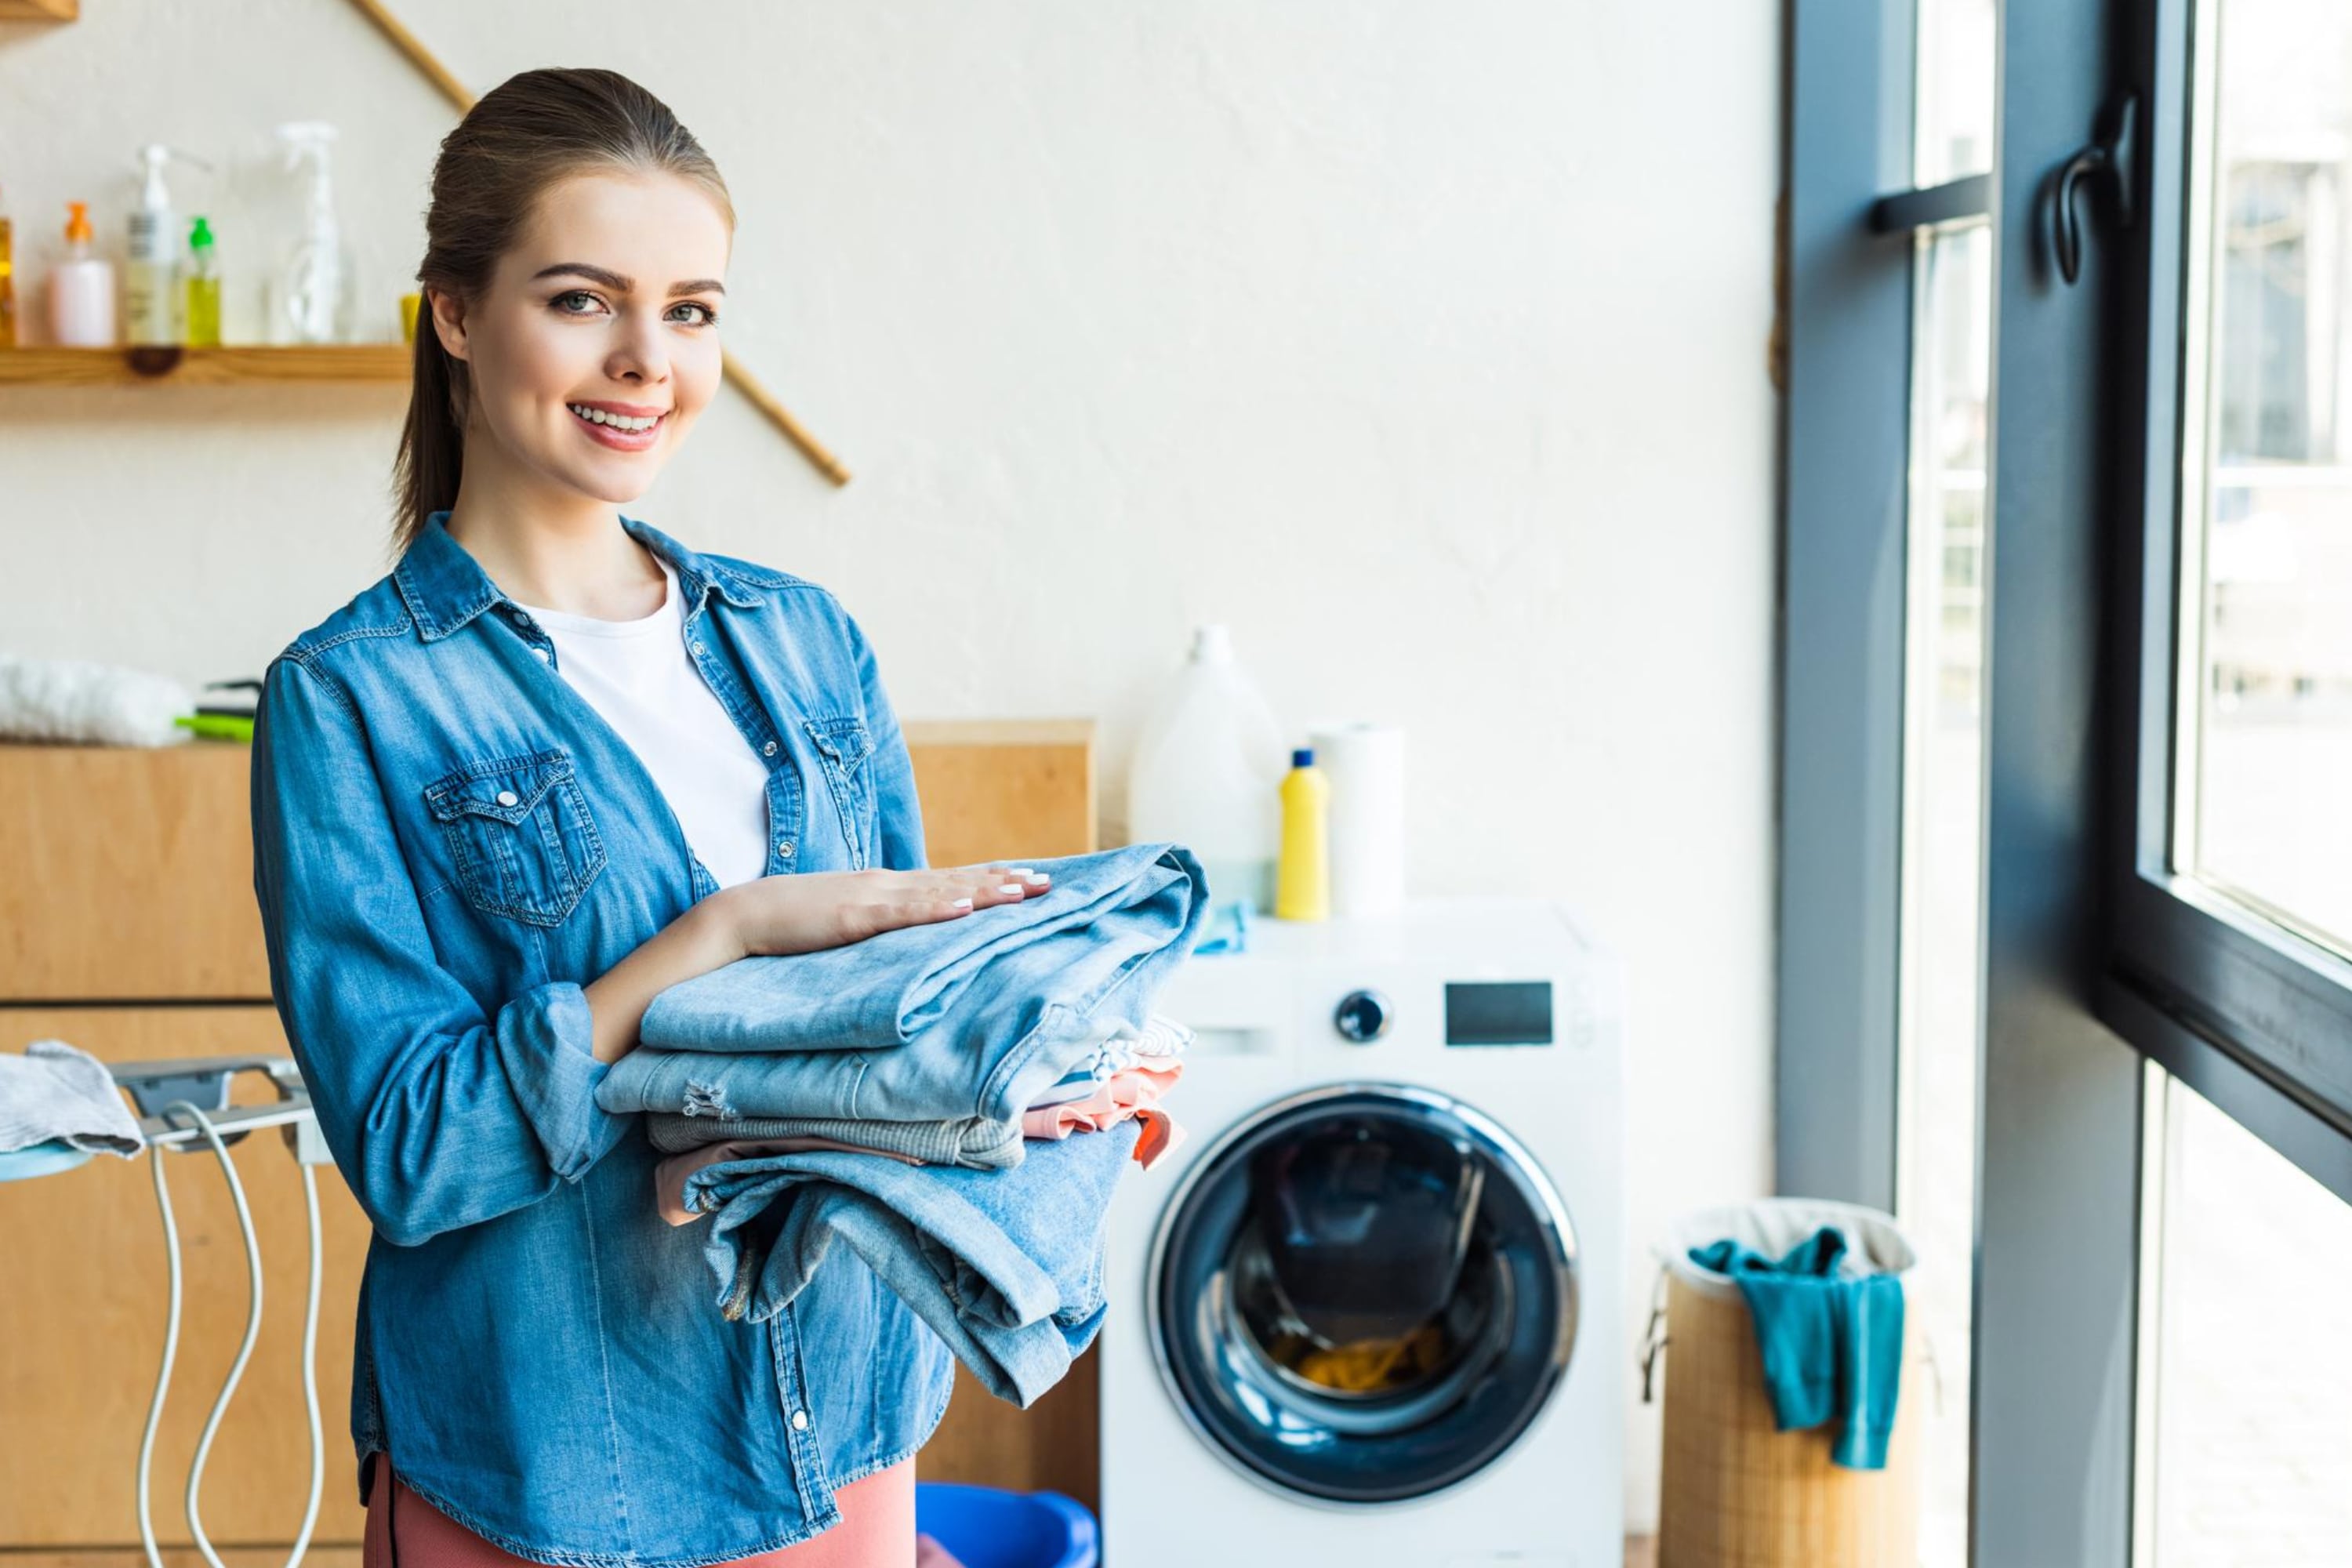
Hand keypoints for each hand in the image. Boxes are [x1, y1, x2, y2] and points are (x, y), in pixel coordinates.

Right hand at [710, 863, 1052, 959]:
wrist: (743, 914)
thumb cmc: (794, 921)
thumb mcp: (848, 919)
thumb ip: (881, 922)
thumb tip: (913, 933)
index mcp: (887, 886)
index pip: (950, 880)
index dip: (992, 878)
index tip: (1031, 877)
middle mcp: (888, 884)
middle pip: (958, 881)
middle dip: (1004, 881)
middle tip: (1050, 882)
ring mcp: (872, 897)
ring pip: (940, 892)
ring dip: (984, 890)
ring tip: (1023, 890)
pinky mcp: (853, 916)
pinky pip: (902, 913)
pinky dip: (936, 909)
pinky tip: (965, 907)